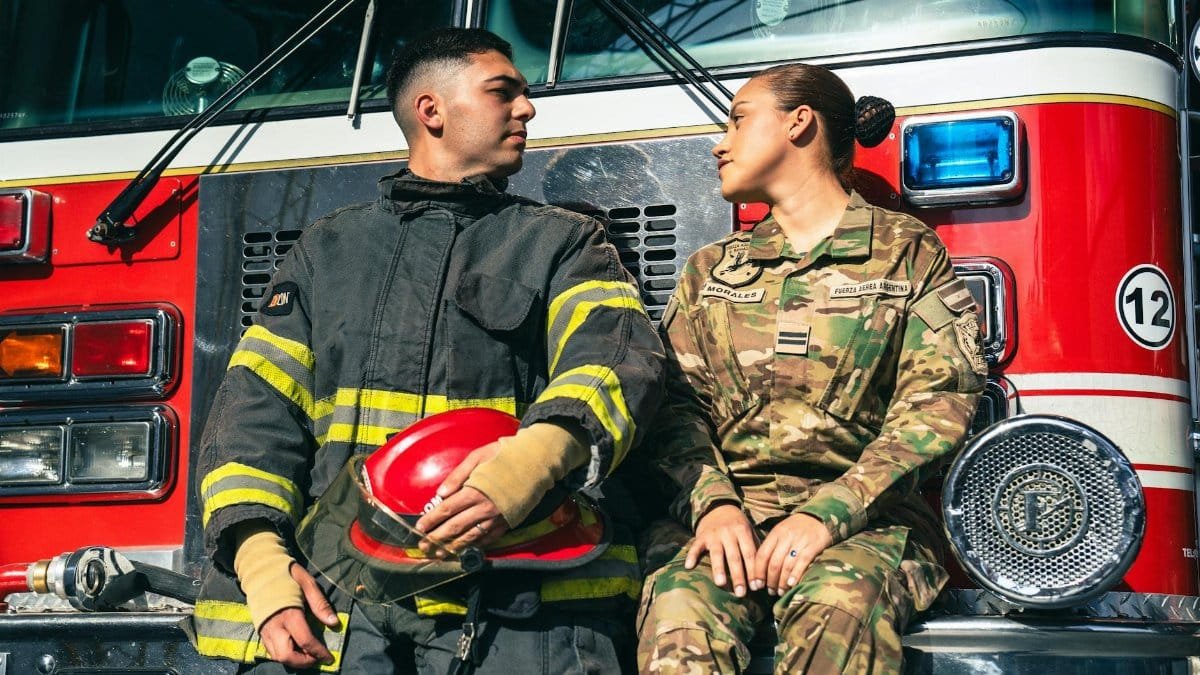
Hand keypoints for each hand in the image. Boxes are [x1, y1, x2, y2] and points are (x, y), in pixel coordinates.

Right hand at [258, 563, 338, 667]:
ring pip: (277, 657)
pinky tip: (296, 649)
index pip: (305, 641)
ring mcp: (264, 630)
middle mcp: (274, 626)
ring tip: (308, 655)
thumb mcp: (308, 583)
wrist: (259, 570)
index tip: (329, 658)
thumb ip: (320, 604)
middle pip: (286, 656)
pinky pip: (271, 651)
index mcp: (288, 613)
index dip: (318, 652)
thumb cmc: (287, 574)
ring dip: (294, 660)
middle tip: (317, 658)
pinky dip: (284, 655)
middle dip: (304, 662)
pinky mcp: (260, 631)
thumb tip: (334, 623)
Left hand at [414, 441, 509, 555]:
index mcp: (475, 491)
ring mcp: (496, 519)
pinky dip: (473, 547)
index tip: (419, 527)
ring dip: (451, 547)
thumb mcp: (478, 457)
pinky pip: (486, 540)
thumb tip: (441, 492)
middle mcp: (484, 509)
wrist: (536, 463)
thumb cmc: (505, 456)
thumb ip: (458, 475)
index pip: (447, 510)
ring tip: (439, 553)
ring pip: (469, 538)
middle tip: (423, 546)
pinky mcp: (506, 524)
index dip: (431, 520)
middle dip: (436, 538)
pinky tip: (462, 550)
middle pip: (454, 527)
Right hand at [685, 503, 757, 597]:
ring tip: (721, 583)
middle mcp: (728, 533)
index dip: (753, 571)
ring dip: (719, 569)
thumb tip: (765, 572)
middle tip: (741, 594)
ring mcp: (714, 534)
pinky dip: (692, 556)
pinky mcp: (701, 536)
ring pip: (717, 554)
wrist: (718, 507)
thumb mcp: (748, 531)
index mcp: (743, 531)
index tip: (756, 587)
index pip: (749, 554)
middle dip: (738, 576)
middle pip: (734, 557)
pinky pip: (695, 547)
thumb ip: (755, 548)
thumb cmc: (737, 525)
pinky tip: (689, 567)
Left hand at [753, 513, 832, 595]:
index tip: (756, 585)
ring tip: (780, 592)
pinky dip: (795, 575)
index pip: (762, 555)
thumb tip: (759, 569)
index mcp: (776, 534)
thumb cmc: (796, 529)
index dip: (757, 572)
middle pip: (774, 563)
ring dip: (782, 582)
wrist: (819, 518)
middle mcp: (786, 537)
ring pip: (786, 565)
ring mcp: (800, 541)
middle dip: (770, 580)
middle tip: (770, 591)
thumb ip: (772, 547)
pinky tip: (791, 584)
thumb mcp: (781, 532)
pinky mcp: (813, 546)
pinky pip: (802, 563)